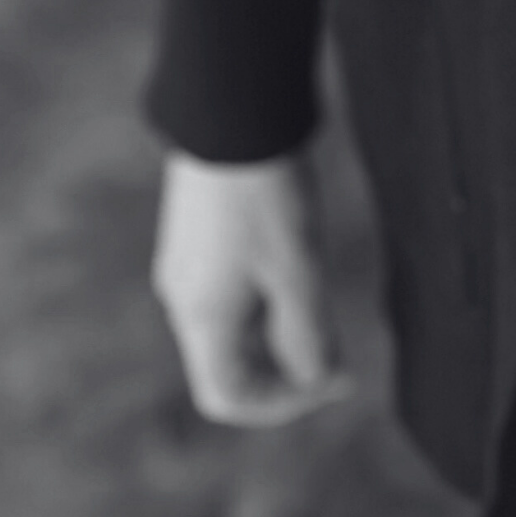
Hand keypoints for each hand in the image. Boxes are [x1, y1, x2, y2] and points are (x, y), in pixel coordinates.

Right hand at [151, 147, 351, 426]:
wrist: (230, 112)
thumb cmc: (264, 196)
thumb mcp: (298, 271)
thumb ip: (307, 338)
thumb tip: (318, 380)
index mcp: (200, 317)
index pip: (228, 397)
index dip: (282, 404)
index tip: (332, 379)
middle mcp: (181, 297)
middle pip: (229, 364)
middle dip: (282, 365)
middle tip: (334, 344)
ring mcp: (185, 263)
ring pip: (231, 325)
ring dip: (275, 328)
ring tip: (316, 288)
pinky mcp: (194, 234)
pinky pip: (227, 290)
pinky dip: (262, 296)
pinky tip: (293, 255)